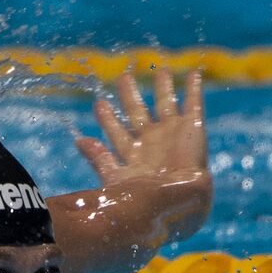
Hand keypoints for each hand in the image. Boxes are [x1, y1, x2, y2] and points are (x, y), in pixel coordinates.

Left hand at [74, 68, 211, 244]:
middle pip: (138, 113)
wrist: (175, 202)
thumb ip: (98, 158)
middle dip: (130, 96)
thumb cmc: (142, 196)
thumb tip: (78, 141)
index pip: (117, 132)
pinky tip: (193, 75)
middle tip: (123, 78)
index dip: (108, 118)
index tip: (99, 103)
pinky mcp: (194, 128)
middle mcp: (152, 143)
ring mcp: (173, 135)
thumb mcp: (114, 176)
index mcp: (133, 156)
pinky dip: (194, 89)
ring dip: (163, 88)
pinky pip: (194, 104)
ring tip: (161, 71)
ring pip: (166, 104)